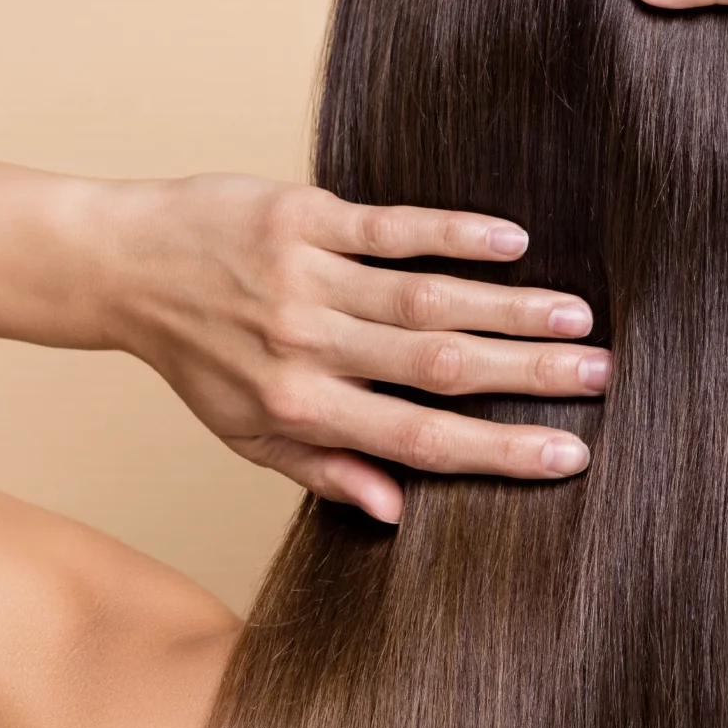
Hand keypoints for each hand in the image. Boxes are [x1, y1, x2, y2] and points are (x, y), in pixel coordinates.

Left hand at [100, 174, 606, 522]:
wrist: (123, 267)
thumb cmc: (198, 358)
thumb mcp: (248, 435)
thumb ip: (325, 471)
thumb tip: (400, 510)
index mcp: (302, 411)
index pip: (419, 441)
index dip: (498, 451)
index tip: (570, 456)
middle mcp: (307, 349)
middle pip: (437, 367)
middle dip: (528, 375)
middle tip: (603, 378)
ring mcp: (306, 279)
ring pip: (425, 298)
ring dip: (510, 307)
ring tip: (579, 316)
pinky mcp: (303, 217)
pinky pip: (389, 227)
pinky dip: (455, 233)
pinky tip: (514, 243)